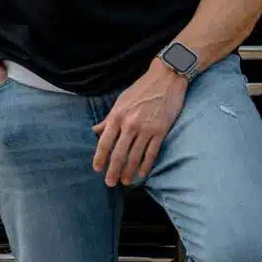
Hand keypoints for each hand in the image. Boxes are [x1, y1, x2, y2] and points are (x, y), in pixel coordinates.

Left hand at [92, 59, 187, 186]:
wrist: (165, 78)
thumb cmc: (141, 89)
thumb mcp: (121, 101)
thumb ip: (109, 118)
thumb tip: (96, 130)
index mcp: (117, 115)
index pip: (105, 142)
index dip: (100, 157)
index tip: (97, 169)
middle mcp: (130, 124)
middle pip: (119, 153)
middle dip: (113, 170)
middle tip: (110, 183)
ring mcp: (146, 128)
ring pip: (135, 156)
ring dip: (129, 172)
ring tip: (125, 182)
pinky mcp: (160, 131)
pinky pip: (151, 153)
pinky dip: (146, 166)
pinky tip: (142, 174)